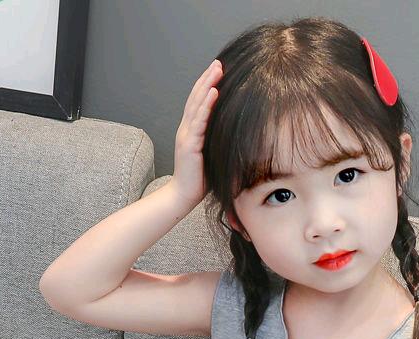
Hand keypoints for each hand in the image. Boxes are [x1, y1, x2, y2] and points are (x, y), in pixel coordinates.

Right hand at [171, 58, 223, 207]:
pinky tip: (214, 92)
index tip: (218, 72)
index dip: (207, 86)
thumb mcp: (212, 157)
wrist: (183, 196)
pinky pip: (199, 120)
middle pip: (197, 98)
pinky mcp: (189, 144)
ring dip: (208, 85)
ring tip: (217, 69)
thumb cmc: (199, 181)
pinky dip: (206, 105)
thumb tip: (236, 138)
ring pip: (197, 104)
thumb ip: (218, 144)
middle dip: (208, 78)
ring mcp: (186, 135)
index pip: (199, 103)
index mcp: (191, 132)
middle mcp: (186, 129)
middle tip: (219, 62)